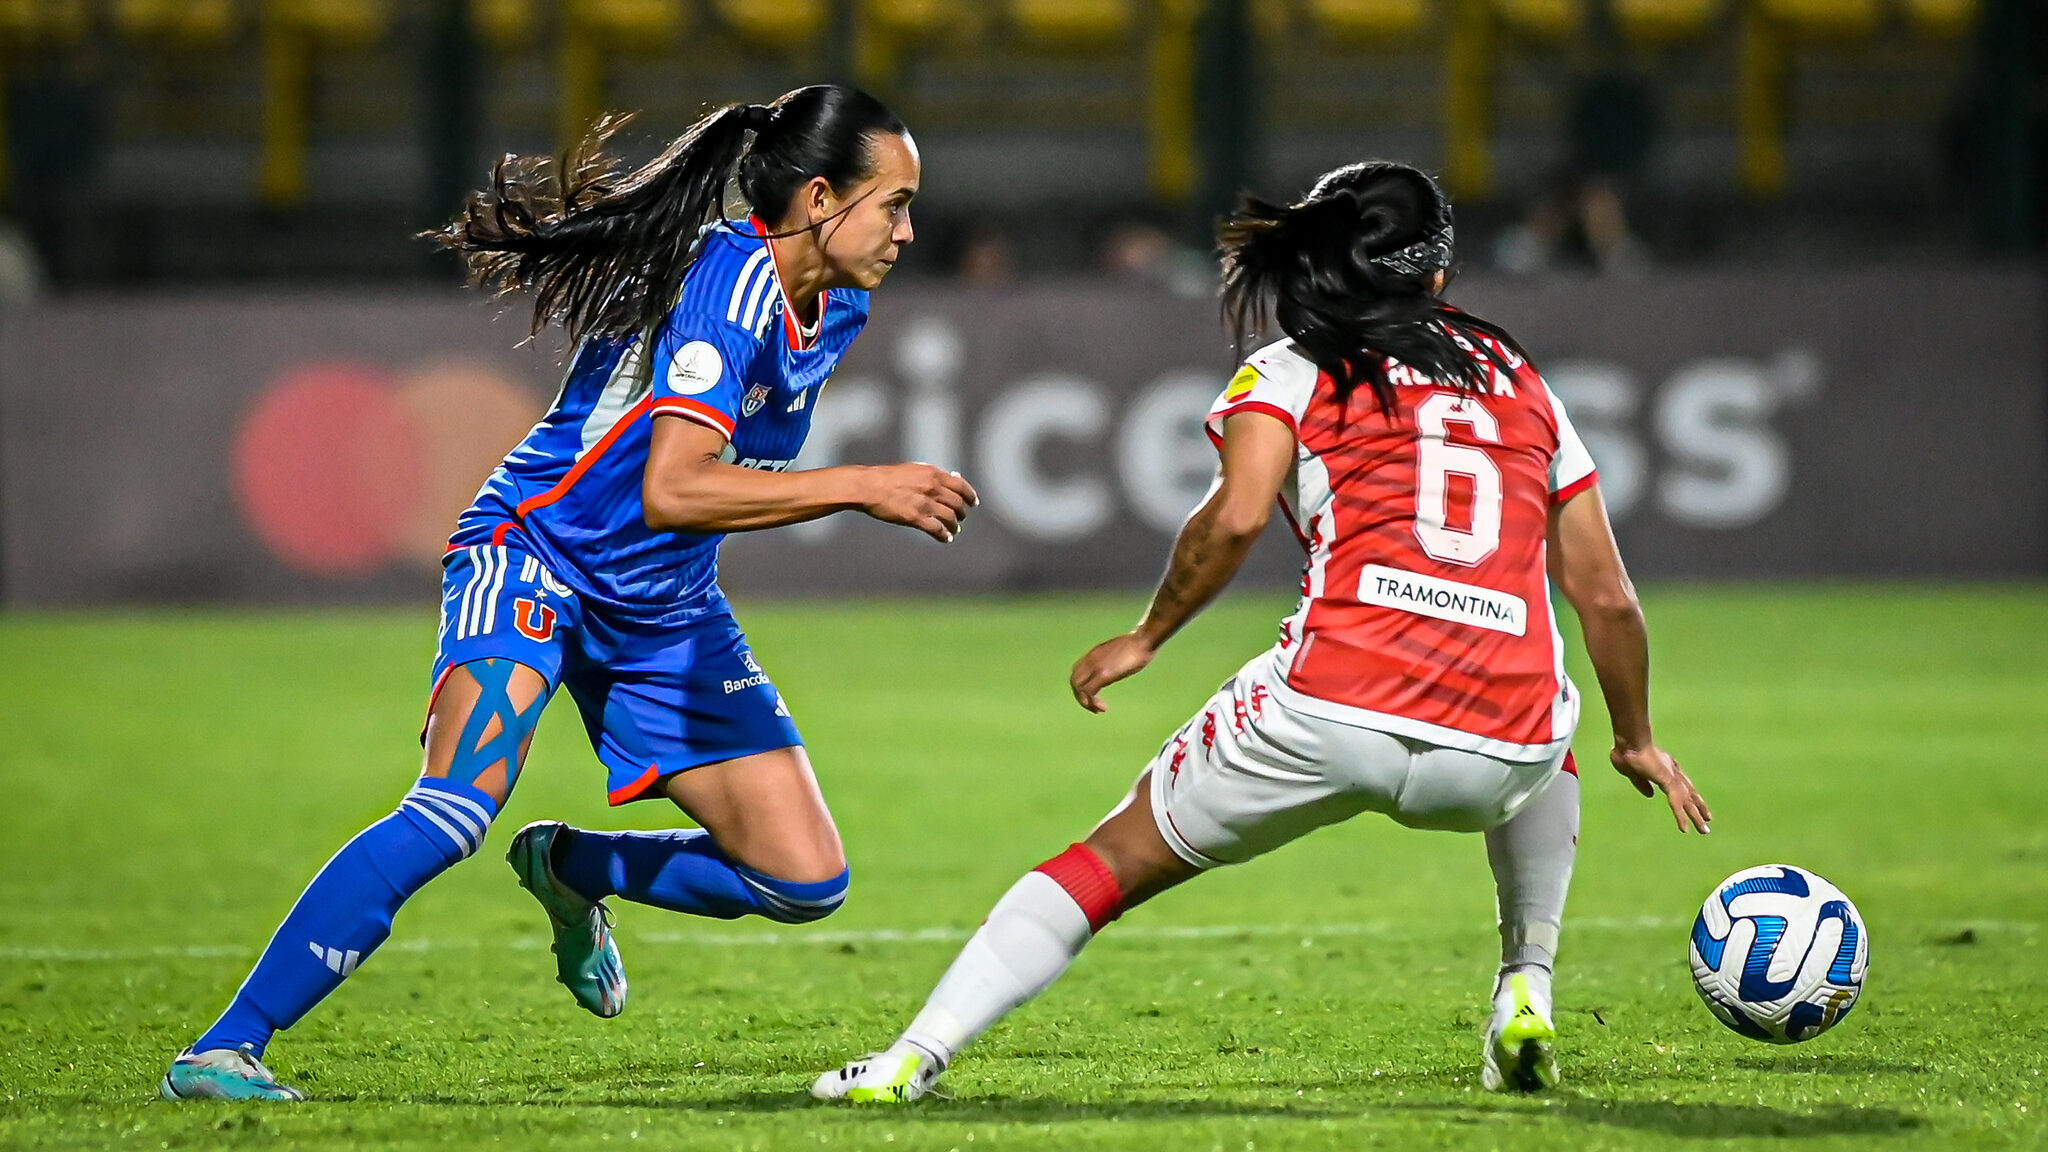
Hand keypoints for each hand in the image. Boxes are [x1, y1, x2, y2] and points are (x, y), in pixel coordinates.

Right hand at [860, 464, 977, 542]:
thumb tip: (945, 482)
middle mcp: (932, 487)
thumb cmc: (886, 477)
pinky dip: (944, 535)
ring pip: (950, 517)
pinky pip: (937, 529)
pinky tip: (945, 538)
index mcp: (933, 473)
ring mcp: (925, 503)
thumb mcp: (912, 469)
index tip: (973, 502)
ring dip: (954, 526)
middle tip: (961, 518)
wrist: (869, 486)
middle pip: (957, 503)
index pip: (960, 485)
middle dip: (962, 513)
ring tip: (954, 530)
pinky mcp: (916, 518)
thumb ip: (930, 476)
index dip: (970, 495)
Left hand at [1070, 632, 1156, 712]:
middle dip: (1080, 696)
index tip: (1092, 695)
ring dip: (1085, 702)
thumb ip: (1111, 660)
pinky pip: (1089, 691)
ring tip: (1097, 709)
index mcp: (1093, 654)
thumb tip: (1114, 666)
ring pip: (1078, 688)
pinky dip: (1092, 702)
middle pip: (1074, 681)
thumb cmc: (1136, 645)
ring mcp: (1095, 666)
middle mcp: (1090, 660)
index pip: (1077, 671)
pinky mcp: (1103, 674)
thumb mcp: (1118, 652)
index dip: (1081, 686)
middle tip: (1093, 706)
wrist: (1143, 640)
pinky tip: (1103, 708)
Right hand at [1610, 741, 1712, 833]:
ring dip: (1696, 816)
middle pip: (1689, 792)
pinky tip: (1684, 828)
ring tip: (1704, 830)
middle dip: (1698, 806)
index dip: (1689, 794)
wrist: (1629, 742)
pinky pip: (1676, 803)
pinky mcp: (1668, 782)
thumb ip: (1642, 784)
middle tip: (1708, 819)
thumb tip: (1651, 795)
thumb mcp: (1633, 773)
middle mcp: (1672, 771)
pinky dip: (1681, 816)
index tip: (1696, 803)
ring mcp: (1672, 777)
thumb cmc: (1626, 753)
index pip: (1681, 784)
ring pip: (1687, 800)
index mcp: (1665, 768)